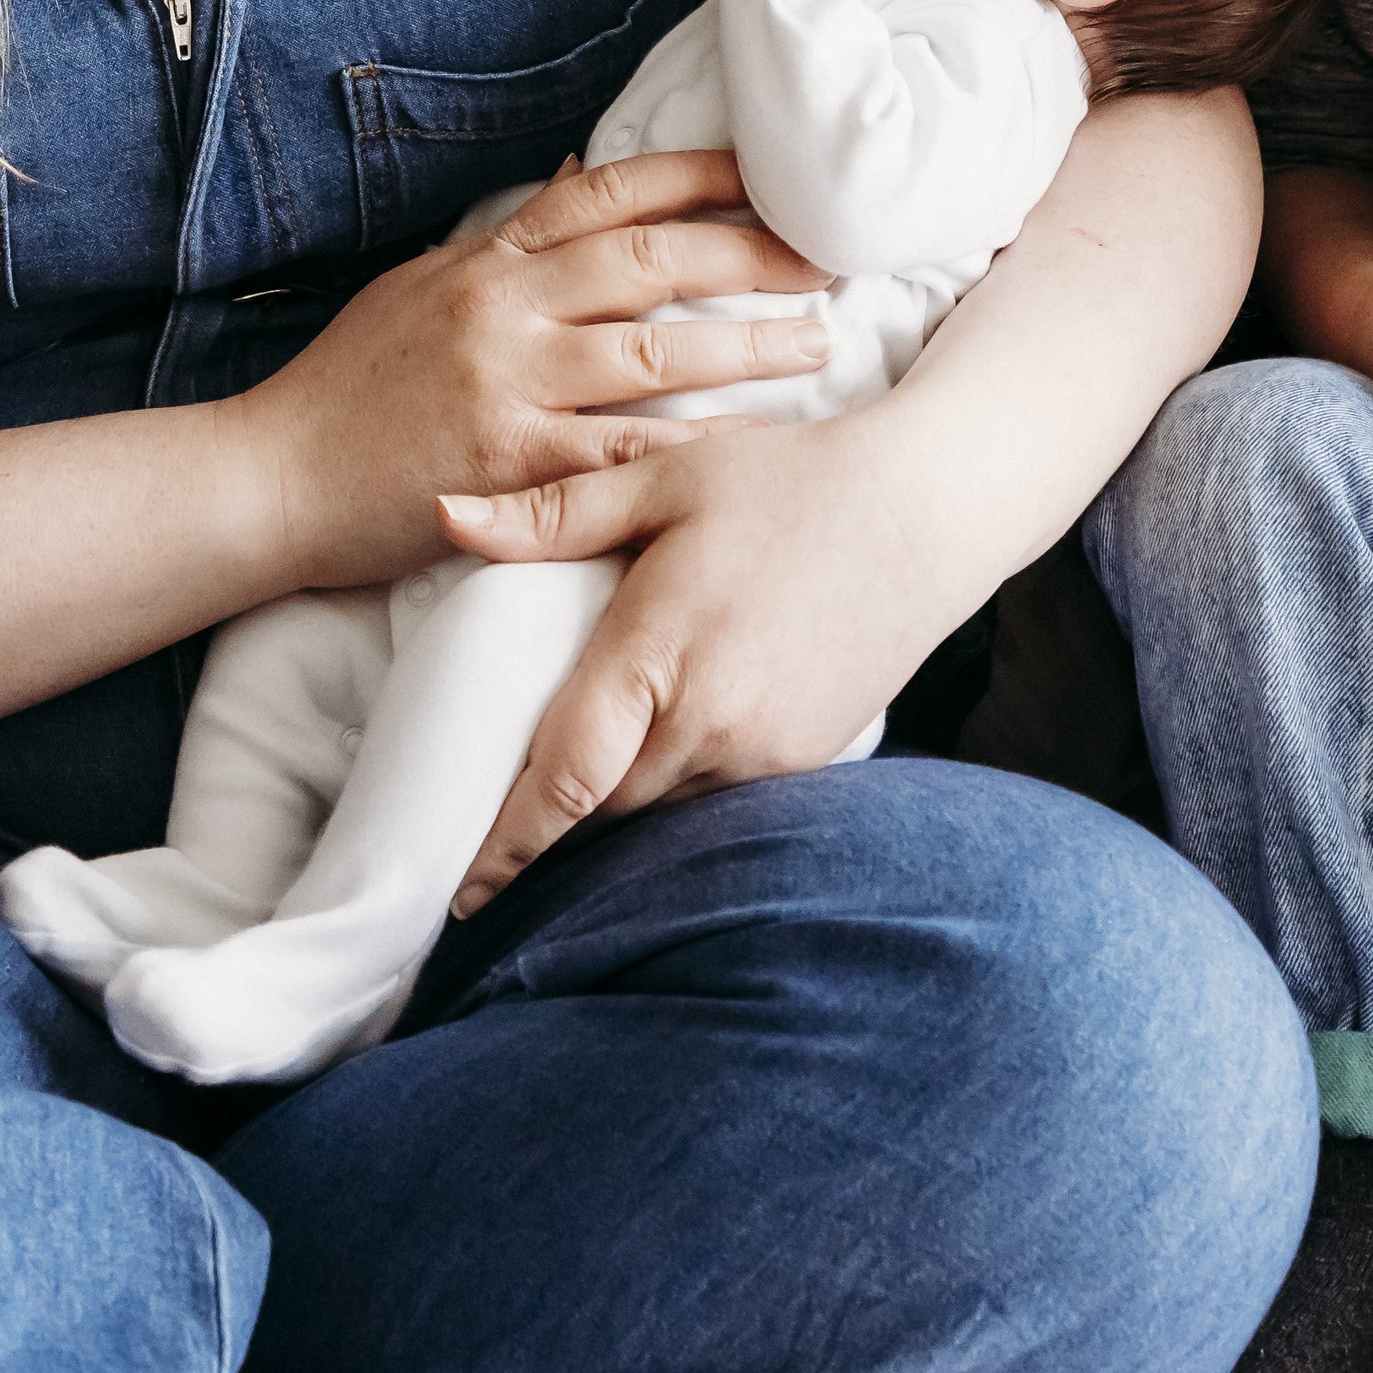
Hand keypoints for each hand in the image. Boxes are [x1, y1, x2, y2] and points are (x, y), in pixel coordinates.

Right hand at [247, 149, 828, 585]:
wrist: (272, 477)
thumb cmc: (349, 386)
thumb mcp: (422, 286)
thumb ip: (506, 242)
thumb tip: (581, 176)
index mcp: (487, 259)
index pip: (609, 192)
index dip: (697, 176)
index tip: (772, 174)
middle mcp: (503, 308)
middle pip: (651, 259)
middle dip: (749, 251)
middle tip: (828, 258)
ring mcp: (507, 385)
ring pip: (653, 351)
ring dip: (747, 345)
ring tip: (818, 344)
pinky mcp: (510, 465)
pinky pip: (625, 450)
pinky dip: (697, 444)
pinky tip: (757, 443)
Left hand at [437, 410, 953, 912]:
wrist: (926, 512)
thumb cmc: (790, 482)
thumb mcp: (666, 478)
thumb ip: (552, 514)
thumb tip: (446, 514)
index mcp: (660, 657)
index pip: (563, 783)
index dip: (506, 848)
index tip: (459, 894)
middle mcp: (713, 725)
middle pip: (603, 810)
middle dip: (552, 824)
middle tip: (494, 827)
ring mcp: (765, 753)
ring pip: (661, 812)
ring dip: (616, 805)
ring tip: (572, 796)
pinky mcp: (804, 761)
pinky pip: (717, 798)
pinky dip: (678, 788)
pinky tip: (662, 755)